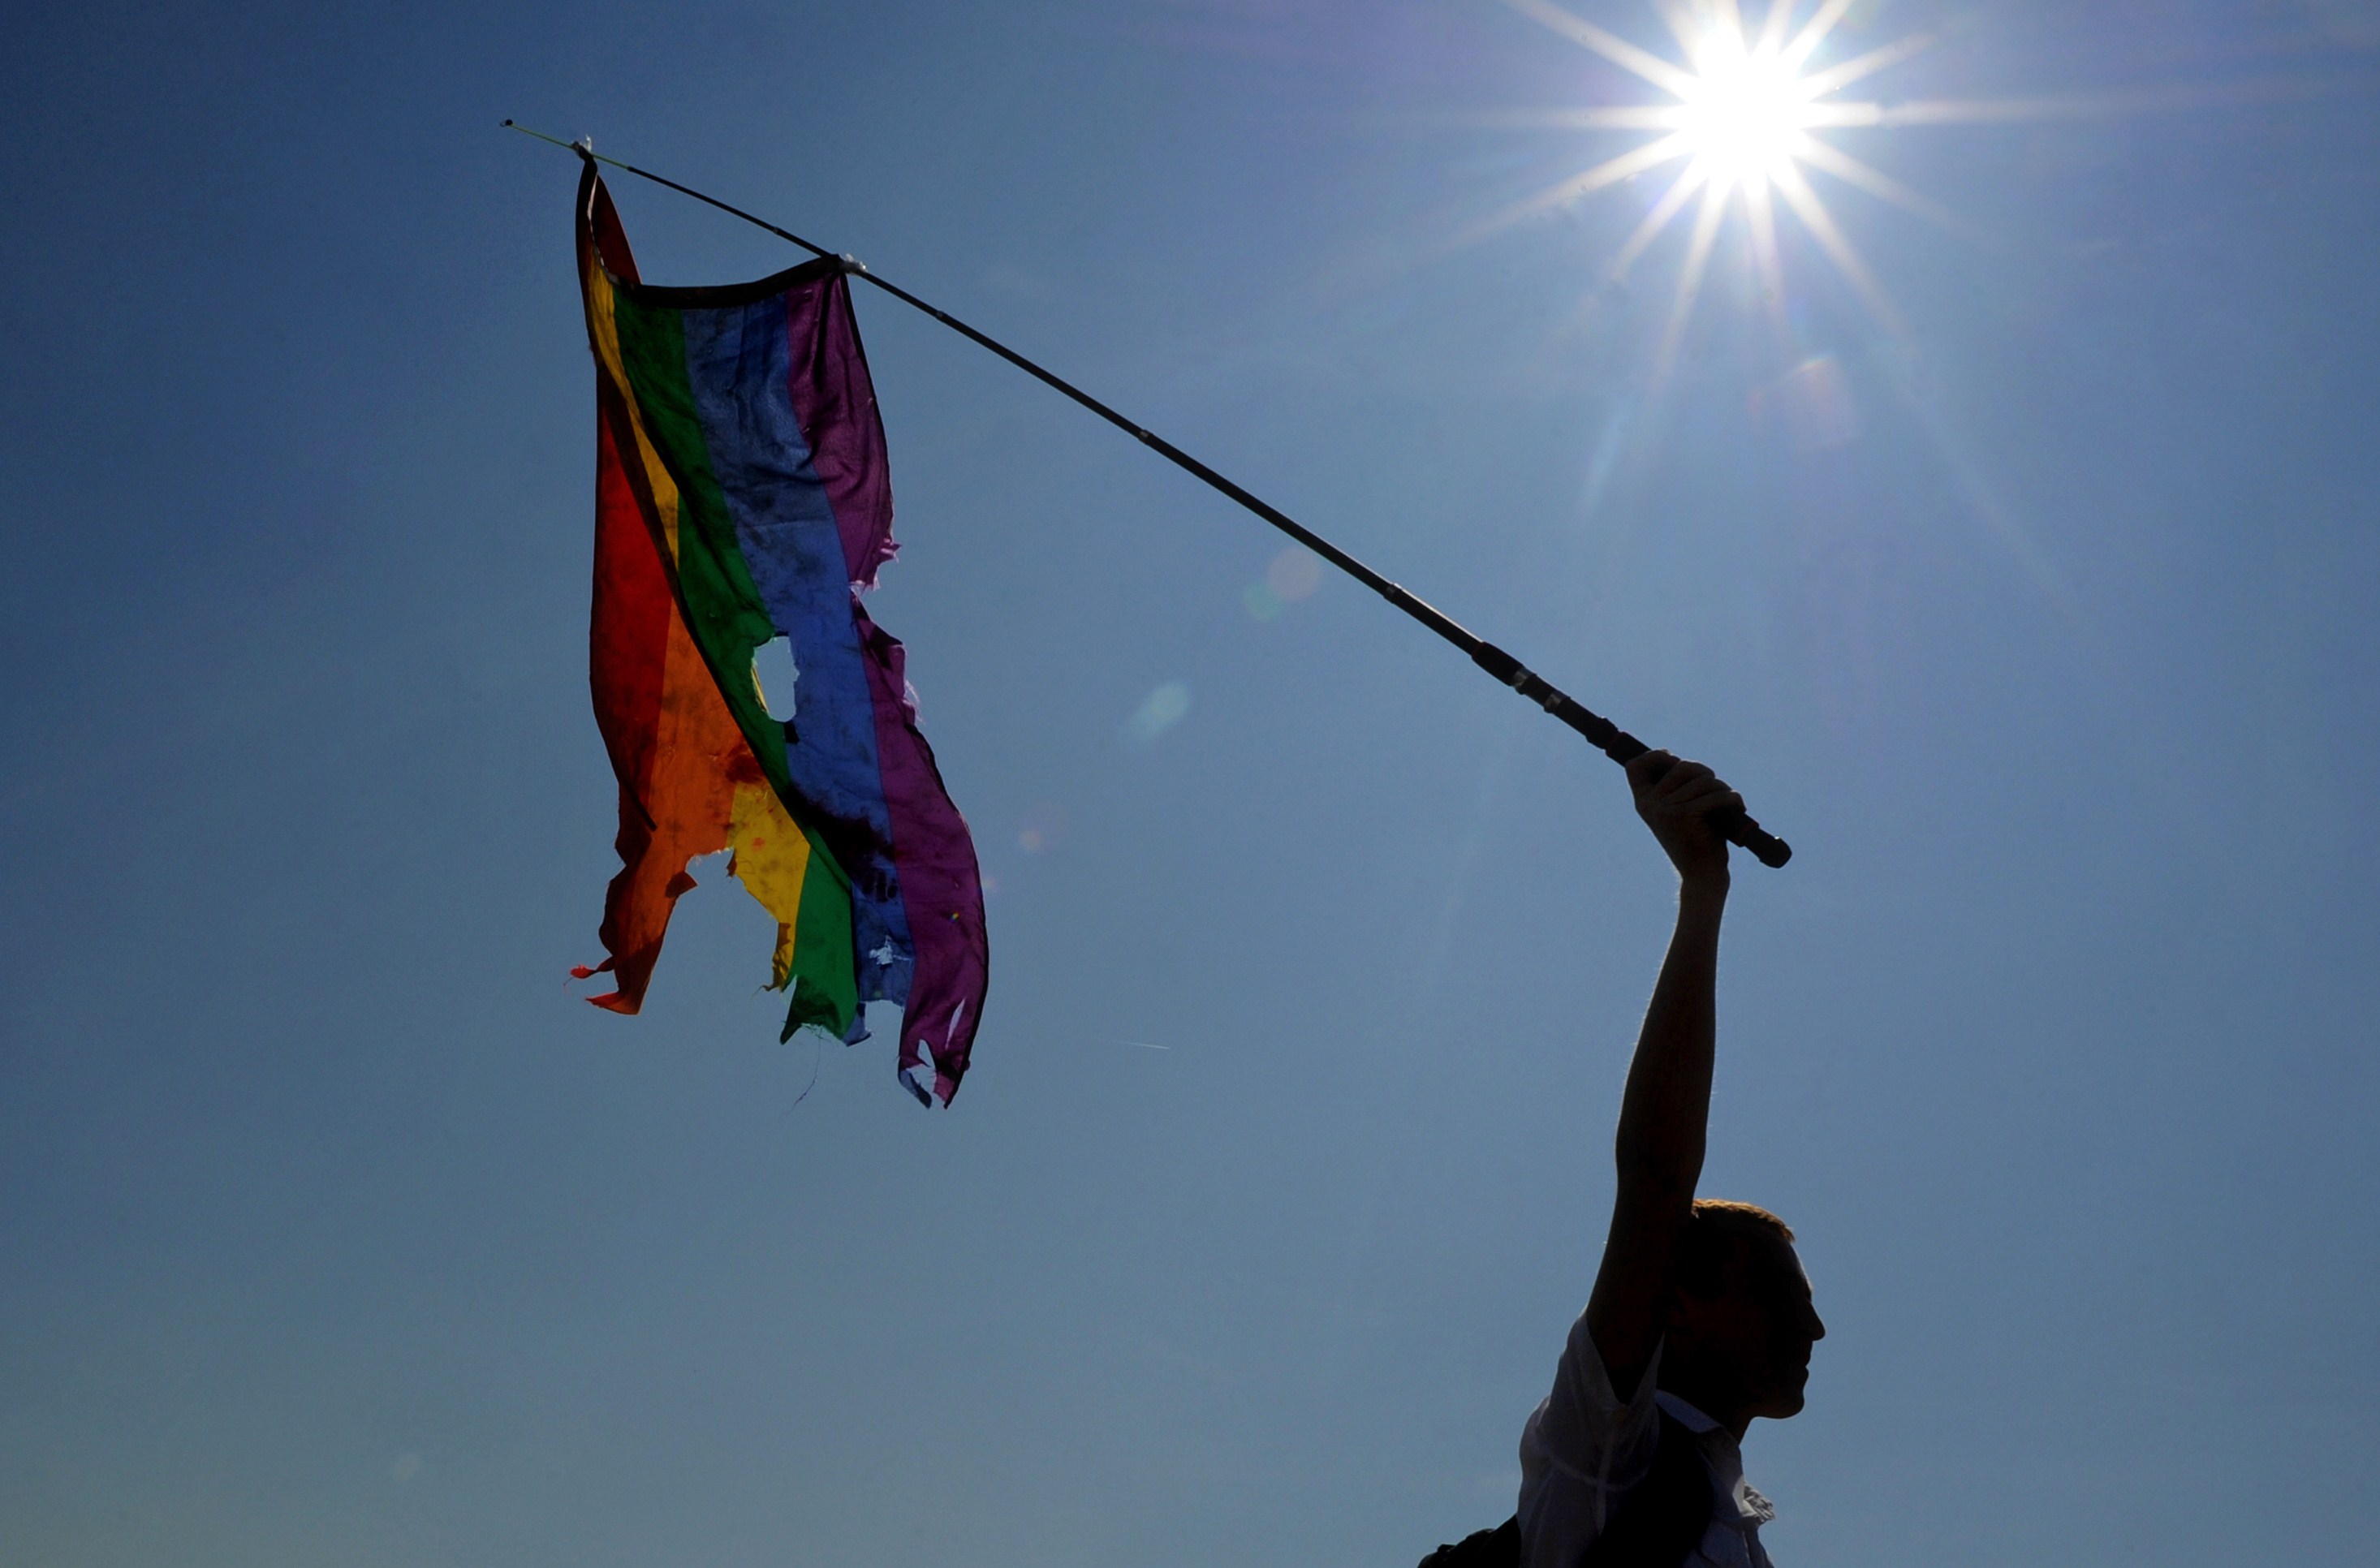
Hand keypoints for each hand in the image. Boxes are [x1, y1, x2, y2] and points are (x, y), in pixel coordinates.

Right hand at [1626, 751, 1739, 885]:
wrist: (1701, 875)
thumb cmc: (1695, 842)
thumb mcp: (1678, 813)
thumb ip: (1675, 790)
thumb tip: (1679, 761)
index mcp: (1644, 803)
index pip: (1636, 767)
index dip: (1654, 756)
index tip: (1672, 757)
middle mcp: (1650, 805)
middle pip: (1682, 766)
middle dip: (1705, 773)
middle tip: (1717, 788)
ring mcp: (1666, 809)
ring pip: (1703, 780)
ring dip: (1723, 788)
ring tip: (1729, 803)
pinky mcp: (1685, 815)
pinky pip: (1715, 794)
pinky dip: (1732, 799)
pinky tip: (1738, 807)